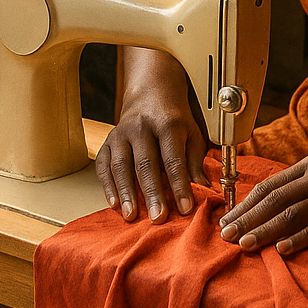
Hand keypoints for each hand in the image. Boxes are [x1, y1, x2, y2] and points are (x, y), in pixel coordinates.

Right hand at [95, 55, 208, 221]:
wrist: (151, 90)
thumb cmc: (174, 117)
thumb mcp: (192, 133)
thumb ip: (196, 162)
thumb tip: (203, 190)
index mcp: (167, 123)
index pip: (173, 159)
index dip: (179, 185)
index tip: (185, 208)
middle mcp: (141, 126)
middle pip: (146, 164)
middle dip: (152, 193)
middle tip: (158, 218)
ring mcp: (121, 133)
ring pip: (121, 165)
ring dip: (126, 192)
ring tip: (132, 215)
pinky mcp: (107, 140)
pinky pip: (104, 165)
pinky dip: (107, 185)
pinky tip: (114, 203)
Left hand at [218, 148, 307, 255]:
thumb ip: (300, 182)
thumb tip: (267, 201)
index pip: (269, 186)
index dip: (245, 204)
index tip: (227, 219)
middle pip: (274, 200)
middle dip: (247, 219)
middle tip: (226, 235)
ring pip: (291, 214)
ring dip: (266, 231)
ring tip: (245, 245)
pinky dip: (299, 239)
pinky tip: (282, 250)